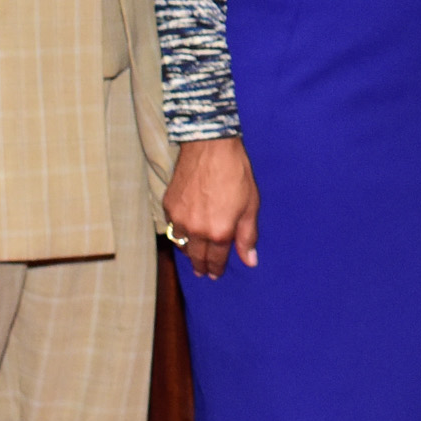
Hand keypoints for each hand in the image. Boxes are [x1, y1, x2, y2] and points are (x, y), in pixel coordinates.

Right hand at [165, 137, 260, 278]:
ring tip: (194, 255)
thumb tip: (250, 261)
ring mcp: (179, 219)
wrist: (210, 147)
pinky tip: (184, 233)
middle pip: (196, 257)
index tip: (216, 274)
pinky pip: (172, 228)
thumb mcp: (250, 206)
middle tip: (203, 272)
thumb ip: (247, 236)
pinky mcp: (169, 206)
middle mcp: (196, 230)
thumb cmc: (236, 174)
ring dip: (188, 252)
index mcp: (219, 232)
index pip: (216, 260)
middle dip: (201, 266)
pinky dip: (178, 234)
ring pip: (181, 244)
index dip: (217, 269)